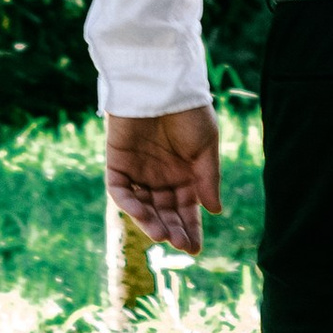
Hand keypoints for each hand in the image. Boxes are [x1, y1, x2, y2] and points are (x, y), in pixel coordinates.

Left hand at [107, 107, 220, 253]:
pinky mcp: (117, 163)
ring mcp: (138, 172)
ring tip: (161, 235)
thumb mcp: (206, 147)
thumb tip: (215, 211)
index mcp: (184, 175)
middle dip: (172, 230)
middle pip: (164, 213)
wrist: (162, 84)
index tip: (195, 248)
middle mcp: (160, 177)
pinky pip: (120, 191)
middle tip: (181, 245)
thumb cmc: (189, 112)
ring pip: (142, 207)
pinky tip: (141, 214)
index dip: (190, 229)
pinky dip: (128, 204)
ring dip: (150, 222)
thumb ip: (207, 178)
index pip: (186, 210)